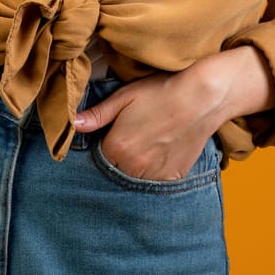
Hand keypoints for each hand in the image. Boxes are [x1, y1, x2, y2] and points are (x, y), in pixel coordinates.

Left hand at [73, 68, 223, 181]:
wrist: (201, 97)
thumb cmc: (161, 92)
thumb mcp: (124, 97)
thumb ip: (97, 115)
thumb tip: (73, 123)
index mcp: (116, 148)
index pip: (98, 157)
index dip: (105, 144)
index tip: (115, 132)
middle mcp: (133, 168)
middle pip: (116, 170)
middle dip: (120, 157)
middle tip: (134, 136)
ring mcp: (155, 175)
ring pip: (136, 178)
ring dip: (137, 166)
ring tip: (150, 141)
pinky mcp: (174, 178)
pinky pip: (157, 181)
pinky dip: (156, 171)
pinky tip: (163, 150)